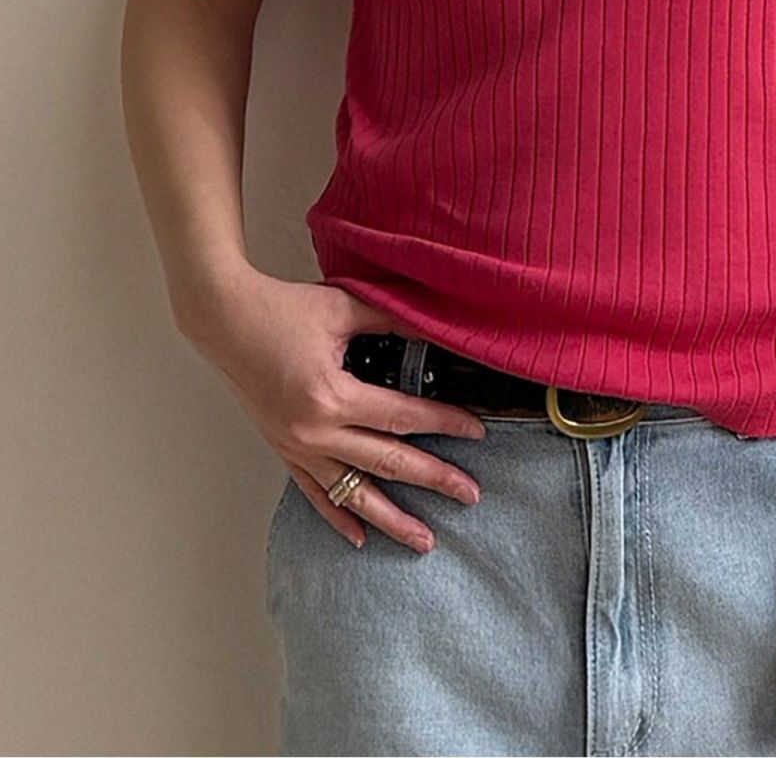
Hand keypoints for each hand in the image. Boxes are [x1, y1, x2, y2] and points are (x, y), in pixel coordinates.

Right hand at [178, 265, 487, 550]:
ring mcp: (296, 445)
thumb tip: (436, 329)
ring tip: (424, 540)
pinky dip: (339, 517)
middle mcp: (313, 430)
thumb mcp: (344, 308)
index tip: (476, 432)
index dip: (444, 423)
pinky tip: (361, 538)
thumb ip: (392, 321)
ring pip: (353, 492)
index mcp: (331, 395)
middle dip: (433, 480)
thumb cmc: (281, 308)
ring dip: (391, 519)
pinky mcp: (284, 449)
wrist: (225, 319)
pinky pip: (316, 492)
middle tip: (470, 494)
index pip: (401, 417)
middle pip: (386, 462)